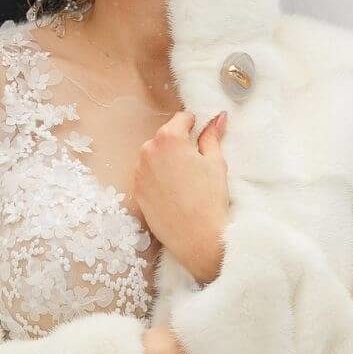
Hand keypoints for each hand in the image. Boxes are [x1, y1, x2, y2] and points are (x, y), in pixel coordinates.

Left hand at [133, 110, 230, 283]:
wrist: (195, 235)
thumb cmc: (209, 197)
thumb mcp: (215, 162)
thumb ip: (212, 136)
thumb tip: (217, 118)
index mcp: (168, 139)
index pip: (181, 118)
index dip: (194, 123)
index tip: (201, 131)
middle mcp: (148, 151)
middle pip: (164, 137)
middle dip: (178, 143)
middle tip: (195, 160)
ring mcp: (138, 172)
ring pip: (153, 156)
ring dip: (166, 159)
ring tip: (184, 178)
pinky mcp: (135, 190)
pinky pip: (147, 175)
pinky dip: (158, 177)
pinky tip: (173, 190)